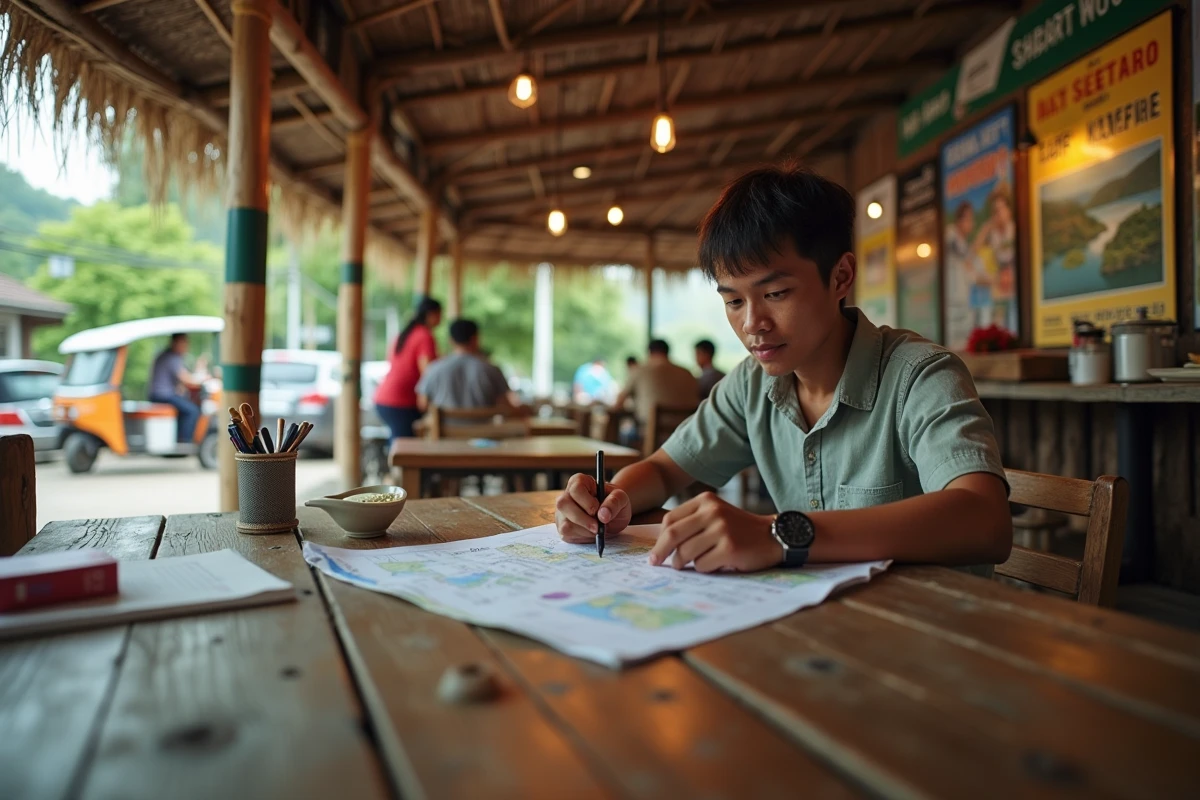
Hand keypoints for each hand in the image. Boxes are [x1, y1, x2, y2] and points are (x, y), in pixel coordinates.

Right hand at [555, 473, 631, 543]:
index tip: (597, 509)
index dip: (586, 501)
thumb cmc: (613, 502)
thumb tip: (603, 515)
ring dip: (585, 531)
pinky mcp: (562, 527)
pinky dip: (582, 537)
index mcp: (579, 481)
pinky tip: (591, 533)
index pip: (576, 489)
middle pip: (564, 505)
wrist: (611, 515)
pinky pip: (567, 535)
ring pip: (565, 523)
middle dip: (583, 520)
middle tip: (598, 527)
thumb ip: (614, 503)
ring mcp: (562, 512)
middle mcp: (566, 495)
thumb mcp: (621, 498)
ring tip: (598, 529)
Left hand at [648, 492, 780, 572]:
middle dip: (661, 552)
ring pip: (685, 553)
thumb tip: (661, 544)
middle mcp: (712, 512)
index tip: (656, 553)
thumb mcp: (715, 515)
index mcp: (705, 501)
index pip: (671, 520)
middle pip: (673, 535)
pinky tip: (716, 564)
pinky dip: (704, 569)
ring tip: (696, 563)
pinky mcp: (729, 548)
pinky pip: (702, 565)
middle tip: (656, 564)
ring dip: (685, 564)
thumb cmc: (739, 530)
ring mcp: (721, 529)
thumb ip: (691, 523)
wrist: (773, 536)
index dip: (660, 539)